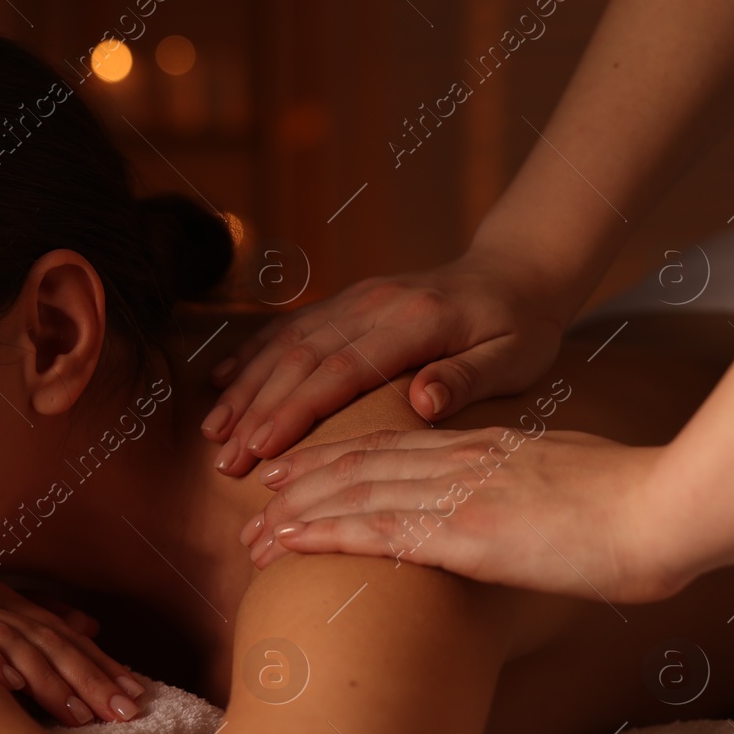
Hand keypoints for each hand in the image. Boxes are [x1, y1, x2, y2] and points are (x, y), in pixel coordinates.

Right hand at [0, 577, 144, 726]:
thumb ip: (25, 626)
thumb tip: (86, 626)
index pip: (61, 635)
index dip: (102, 666)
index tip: (138, 699)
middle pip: (48, 639)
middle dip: (92, 676)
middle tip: (128, 711)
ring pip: (10, 643)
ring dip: (50, 678)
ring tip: (82, 712)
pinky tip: (12, 684)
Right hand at [201, 249, 566, 475]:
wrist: (515, 272)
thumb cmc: (521, 327)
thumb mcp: (515, 357)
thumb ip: (468, 378)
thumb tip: (423, 399)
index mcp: (414, 322)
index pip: (340, 370)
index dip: (295, 410)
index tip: (260, 448)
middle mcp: (373, 303)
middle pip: (299, 358)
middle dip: (255, 411)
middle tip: (224, 460)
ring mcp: (355, 298)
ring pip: (284, 342)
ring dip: (244, 387)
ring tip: (213, 433)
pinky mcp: (345, 301)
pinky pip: (289, 327)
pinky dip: (251, 355)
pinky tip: (221, 381)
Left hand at [240, 428, 689, 602]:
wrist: (668, 510)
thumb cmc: (637, 504)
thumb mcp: (569, 481)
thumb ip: (528, 488)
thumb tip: (517, 510)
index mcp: (486, 446)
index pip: (394, 444)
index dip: (339, 455)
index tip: (301, 467)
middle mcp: (461, 461)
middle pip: (360, 463)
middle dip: (304, 481)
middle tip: (259, 495)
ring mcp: (458, 493)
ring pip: (354, 492)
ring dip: (297, 513)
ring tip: (256, 534)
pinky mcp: (462, 532)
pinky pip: (374, 528)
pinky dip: (321, 533)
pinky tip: (287, 544)